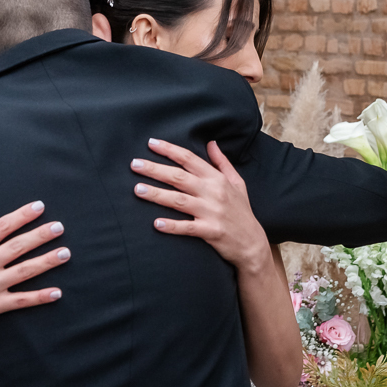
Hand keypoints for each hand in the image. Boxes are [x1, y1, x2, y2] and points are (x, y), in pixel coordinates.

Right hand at [0, 199, 68, 351]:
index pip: (0, 227)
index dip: (22, 216)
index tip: (39, 207)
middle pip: (17, 247)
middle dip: (40, 235)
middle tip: (59, 227)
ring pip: (24, 272)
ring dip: (47, 262)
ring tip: (65, 253)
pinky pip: (21, 300)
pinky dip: (40, 297)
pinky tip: (57, 292)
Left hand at [132, 139, 271, 271]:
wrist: (252, 243)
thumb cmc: (242, 212)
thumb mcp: (237, 183)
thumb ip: (222, 162)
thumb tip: (211, 143)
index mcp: (217, 179)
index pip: (190, 159)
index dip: (170, 150)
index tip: (151, 143)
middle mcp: (213, 193)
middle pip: (179, 177)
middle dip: (155, 169)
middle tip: (134, 164)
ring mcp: (211, 212)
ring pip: (179, 200)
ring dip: (157, 194)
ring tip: (137, 189)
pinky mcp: (210, 231)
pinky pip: (187, 228)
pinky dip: (172, 226)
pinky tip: (156, 223)